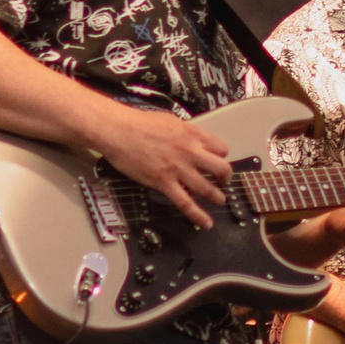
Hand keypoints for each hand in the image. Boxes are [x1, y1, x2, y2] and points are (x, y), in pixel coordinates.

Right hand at [93, 103, 229, 227]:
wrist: (119, 131)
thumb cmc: (139, 123)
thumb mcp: (170, 121)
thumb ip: (185, 133)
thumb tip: (191, 140)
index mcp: (192, 134)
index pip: (221, 148)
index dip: (221, 157)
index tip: (218, 161)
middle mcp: (190, 152)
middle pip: (221, 168)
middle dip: (225, 178)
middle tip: (223, 182)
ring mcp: (178, 169)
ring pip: (207, 188)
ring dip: (216, 197)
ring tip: (218, 200)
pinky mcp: (164, 183)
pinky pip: (185, 203)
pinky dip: (198, 215)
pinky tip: (205, 222)